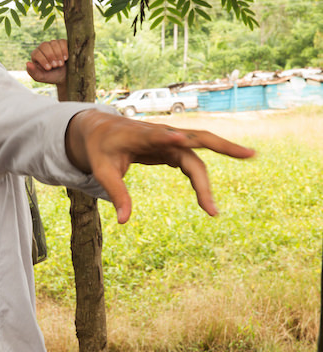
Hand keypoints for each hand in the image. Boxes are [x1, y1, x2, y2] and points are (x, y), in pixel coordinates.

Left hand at [26, 40, 67, 85]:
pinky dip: (64, 50)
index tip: (49, 68)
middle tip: (56, 66)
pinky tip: (65, 58)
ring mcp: (52, 44)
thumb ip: (33, 72)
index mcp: (35, 55)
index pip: (37, 53)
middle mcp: (43, 47)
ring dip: (58, 55)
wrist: (65, 76)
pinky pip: (62, 42)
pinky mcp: (62, 43)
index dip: (43, 60)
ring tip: (61, 64)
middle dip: (51, 57)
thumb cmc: (51, 76)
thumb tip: (27, 63)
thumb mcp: (41, 77)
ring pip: (54, 43)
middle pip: (44, 46)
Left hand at [67, 110, 255, 223]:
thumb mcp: (101, 171)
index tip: (182, 139)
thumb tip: (123, 221)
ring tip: (224, 194)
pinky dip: (202, 178)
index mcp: (140, 135)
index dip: (170, 138)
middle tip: (250, 155)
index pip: (159, 136)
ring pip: (199, 153)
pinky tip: (206, 197)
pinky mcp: (172, 148)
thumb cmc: (101, 150)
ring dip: (214, 170)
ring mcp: (170, 140)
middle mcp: (161, 135)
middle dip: (223, 146)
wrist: (100, 130)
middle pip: (197, 139)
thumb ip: (115, 193)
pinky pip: (193, 161)